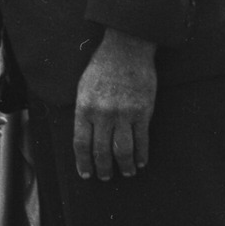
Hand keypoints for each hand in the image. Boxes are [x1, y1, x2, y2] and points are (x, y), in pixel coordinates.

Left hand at [73, 29, 157, 178]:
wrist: (127, 48)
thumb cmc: (103, 66)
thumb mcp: (83, 87)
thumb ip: (84, 112)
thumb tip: (86, 136)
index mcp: (85, 108)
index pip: (81, 144)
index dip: (83, 162)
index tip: (86, 174)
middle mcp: (103, 114)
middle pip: (102, 151)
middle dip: (103, 169)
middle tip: (105, 177)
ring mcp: (124, 114)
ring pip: (123, 150)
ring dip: (124, 166)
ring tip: (126, 173)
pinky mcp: (143, 111)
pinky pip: (142, 139)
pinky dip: (142, 154)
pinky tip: (141, 161)